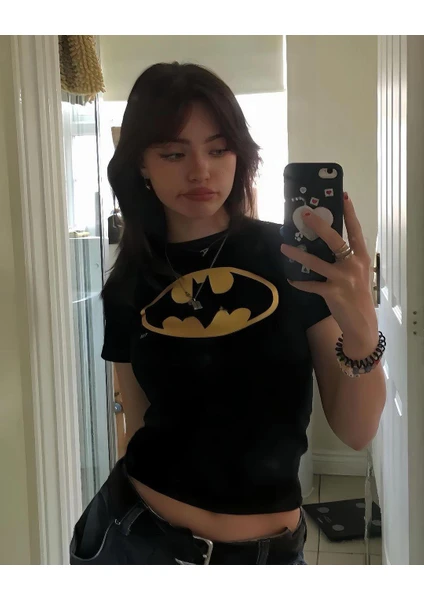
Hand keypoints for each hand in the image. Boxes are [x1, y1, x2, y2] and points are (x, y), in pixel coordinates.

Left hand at [280, 193, 377, 355]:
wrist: (362, 323)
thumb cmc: (357, 295)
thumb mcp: (357, 273)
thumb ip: (345, 259)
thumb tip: (324, 243)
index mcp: (361, 257)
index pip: (355, 231)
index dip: (349, 213)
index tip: (343, 196)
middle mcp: (353, 264)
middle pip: (334, 240)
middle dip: (318, 225)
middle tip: (304, 214)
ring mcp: (343, 278)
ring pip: (315, 261)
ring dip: (297, 254)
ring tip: (284, 247)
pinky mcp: (332, 292)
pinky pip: (310, 284)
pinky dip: (299, 282)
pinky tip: (290, 278)